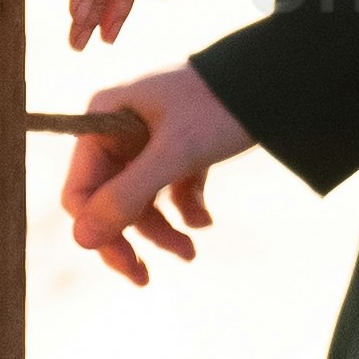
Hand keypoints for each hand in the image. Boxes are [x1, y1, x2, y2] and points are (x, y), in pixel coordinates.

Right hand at [60, 64, 249, 280]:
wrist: (278, 81)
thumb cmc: (221, 107)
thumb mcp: (175, 154)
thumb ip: (126, 196)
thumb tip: (80, 240)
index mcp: (104, 121)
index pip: (80, 190)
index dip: (98, 230)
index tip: (127, 262)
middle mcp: (119, 131)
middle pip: (108, 202)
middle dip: (131, 237)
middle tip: (144, 278)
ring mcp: (149, 140)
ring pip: (141, 202)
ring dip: (163, 231)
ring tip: (191, 250)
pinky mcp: (179, 149)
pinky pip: (170, 192)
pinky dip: (186, 211)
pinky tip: (205, 220)